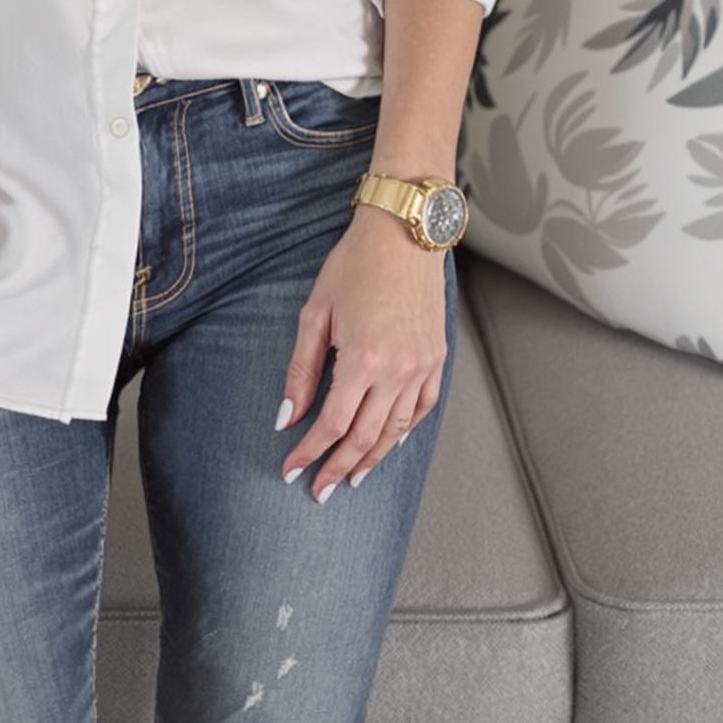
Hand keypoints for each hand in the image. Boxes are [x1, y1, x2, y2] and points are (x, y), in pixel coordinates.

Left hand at [275, 204, 446, 498]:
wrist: (405, 231)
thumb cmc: (354, 265)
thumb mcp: (315, 315)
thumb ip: (301, 371)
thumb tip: (286, 417)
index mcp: (362, 361)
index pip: (331, 425)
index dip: (309, 453)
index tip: (290, 471)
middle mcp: (397, 371)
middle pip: (364, 437)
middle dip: (338, 468)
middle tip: (319, 491)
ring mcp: (422, 366)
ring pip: (396, 431)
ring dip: (372, 459)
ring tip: (352, 479)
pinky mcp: (437, 357)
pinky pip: (423, 408)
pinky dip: (404, 432)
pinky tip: (388, 445)